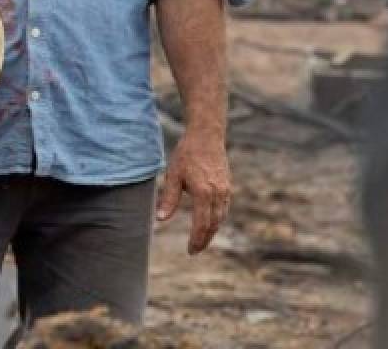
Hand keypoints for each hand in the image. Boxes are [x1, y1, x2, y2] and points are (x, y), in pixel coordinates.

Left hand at [156, 130, 230, 254]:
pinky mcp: (227, 187)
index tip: (190, 251)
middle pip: (213, 225)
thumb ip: (168, 199)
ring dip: (211, 231)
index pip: (202, 224)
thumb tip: (160, 219)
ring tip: (201, 240)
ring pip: (221, 218)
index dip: (196, 240)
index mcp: (204, 193)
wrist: (206, 137)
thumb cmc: (186, 154)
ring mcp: (225, 191)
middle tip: (194, 250)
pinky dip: (217, 220)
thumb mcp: (173, 175)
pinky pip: (224, 209)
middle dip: (204, 240)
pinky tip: (209, 223)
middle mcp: (218, 194)